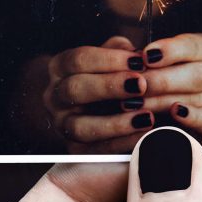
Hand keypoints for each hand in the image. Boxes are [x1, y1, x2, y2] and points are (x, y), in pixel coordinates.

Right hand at [43, 36, 154, 152]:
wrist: (84, 107)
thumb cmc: (103, 75)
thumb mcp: (108, 57)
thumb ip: (121, 51)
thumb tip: (142, 55)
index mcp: (60, 67)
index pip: (78, 60)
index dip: (109, 59)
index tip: (138, 61)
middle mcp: (55, 96)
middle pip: (75, 90)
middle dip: (110, 87)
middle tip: (141, 85)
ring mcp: (61, 124)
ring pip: (80, 127)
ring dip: (116, 123)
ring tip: (146, 116)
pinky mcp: (74, 149)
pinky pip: (95, 151)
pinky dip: (122, 143)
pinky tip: (144, 134)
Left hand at [137, 34, 201, 145]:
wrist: (199, 107)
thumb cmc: (173, 75)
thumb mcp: (166, 58)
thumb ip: (149, 55)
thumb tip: (127, 55)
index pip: (195, 45)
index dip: (170, 50)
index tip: (146, 55)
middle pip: (195, 74)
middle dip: (162, 80)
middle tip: (136, 84)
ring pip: (194, 99)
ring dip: (162, 101)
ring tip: (136, 103)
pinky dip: (190, 117)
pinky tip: (174, 113)